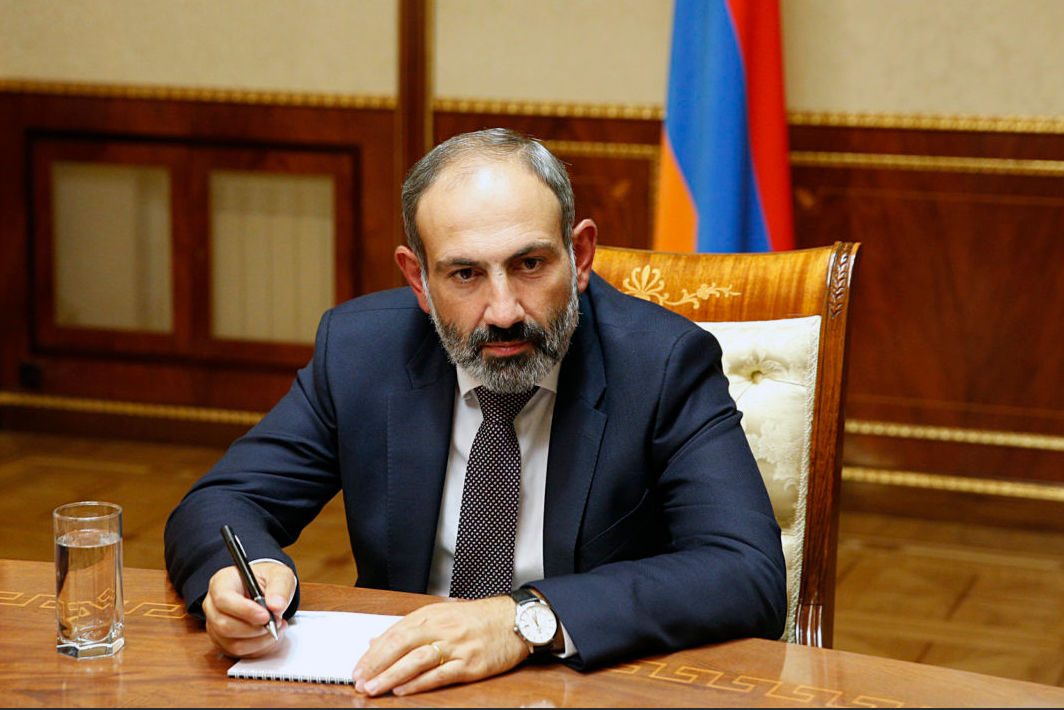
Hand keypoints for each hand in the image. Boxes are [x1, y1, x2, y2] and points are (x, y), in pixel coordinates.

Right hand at [203, 561, 295, 657]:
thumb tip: (276, 606)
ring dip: (259, 640)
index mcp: (222, 582)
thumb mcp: (279, 575)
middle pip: (224, 625)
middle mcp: (212, 605)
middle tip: (275, 621)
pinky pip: (238, 652)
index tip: (266, 615)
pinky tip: (269, 634)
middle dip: (254, 629)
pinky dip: (259, 647)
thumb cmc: (267, 580)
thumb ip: (280, 587)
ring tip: (276, 627)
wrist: (265, 591)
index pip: (223, 599)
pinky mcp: (222, 641)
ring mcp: (214, 625)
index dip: (244, 610)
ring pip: (232, 643)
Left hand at [353, 595, 527, 696]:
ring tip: (375, 688)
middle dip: (377, 665)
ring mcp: (456, 645)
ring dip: (392, 676)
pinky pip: (440, 674)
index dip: (373, 653)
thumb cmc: (478, 619)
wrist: (514, 620)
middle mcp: (441, 628)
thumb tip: (376, 642)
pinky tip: (404, 690)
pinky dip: (420, 683)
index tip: (358, 668)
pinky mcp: (470, 663)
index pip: (394, 633)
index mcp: (431, 614)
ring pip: (417, 660)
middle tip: (360, 681)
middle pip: (401, 645)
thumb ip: (408, 629)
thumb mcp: (440, 616)